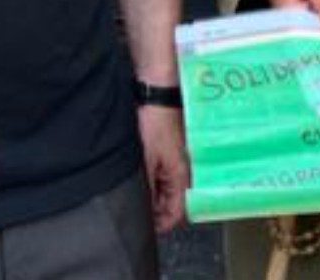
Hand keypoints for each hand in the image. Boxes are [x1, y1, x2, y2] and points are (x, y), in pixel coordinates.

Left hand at [136, 103, 188, 232]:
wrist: (157, 93)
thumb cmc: (155, 121)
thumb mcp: (146, 160)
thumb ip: (147, 189)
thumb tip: (145, 211)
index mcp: (181, 176)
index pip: (176, 214)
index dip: (160, 224)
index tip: (145, 227)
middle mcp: (183, 171)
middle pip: (171, 203)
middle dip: (154, 209)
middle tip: (136, 207)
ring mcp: (177, 160)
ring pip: (165, 189)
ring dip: (152, 193)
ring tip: (136, 187)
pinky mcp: (170, 151)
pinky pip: (163, 174)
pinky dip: (152, 178)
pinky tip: (140, 172)